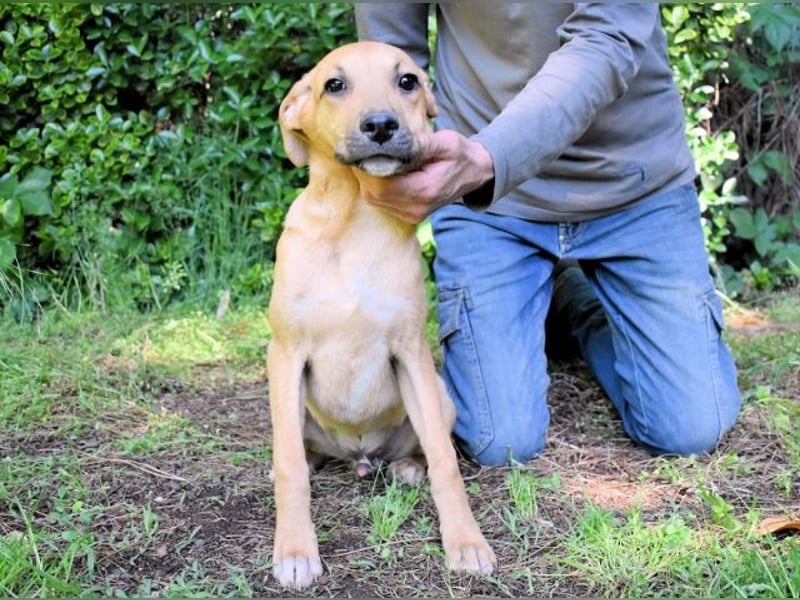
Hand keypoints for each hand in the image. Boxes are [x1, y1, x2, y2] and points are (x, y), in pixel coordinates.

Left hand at [358, 130, 493, 223]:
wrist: (475, 173)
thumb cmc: (460, 155)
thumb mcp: (446, 142)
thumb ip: (422, 143)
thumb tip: (396, 140)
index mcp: (425, 190)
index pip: (382, 185)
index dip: (368, 168)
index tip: (365, 150)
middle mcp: (417, 208)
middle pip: (374, 194)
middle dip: (366, 173)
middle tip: (365, 152)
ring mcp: (413, 215)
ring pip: (375, 200)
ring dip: (370, 180)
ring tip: (374, 160)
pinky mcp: (410, 216)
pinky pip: (382, 203)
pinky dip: (377, 188)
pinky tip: (383, 172)